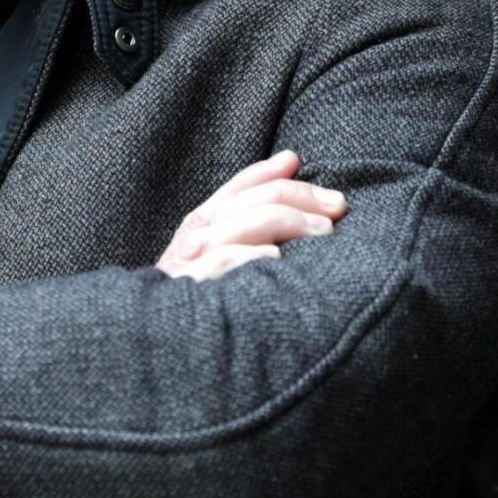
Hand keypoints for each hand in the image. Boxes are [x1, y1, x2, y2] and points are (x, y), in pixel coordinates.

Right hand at [156, 149, 347, 281]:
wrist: (159, 338)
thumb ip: (251, 208)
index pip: (245, 185)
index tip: (331, 194)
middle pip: (255, 200)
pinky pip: (224, 260)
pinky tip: (279, 258)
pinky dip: (252, 254)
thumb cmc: (199, 292)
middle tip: (337, 210)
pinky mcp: (192, 284)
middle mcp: (197, 232)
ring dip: (288, 221)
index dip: (287, 179)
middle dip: (301, 199)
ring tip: (323, 232)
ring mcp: (193, 257)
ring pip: (244, 223)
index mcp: (203, 219)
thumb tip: (291, 159)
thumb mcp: (219, 246)